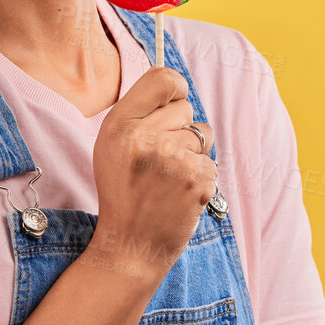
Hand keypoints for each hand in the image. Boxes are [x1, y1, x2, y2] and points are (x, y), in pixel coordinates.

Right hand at [91, 66, 215, 273]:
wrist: (131, 247)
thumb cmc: (124, 192)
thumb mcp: (113, 146)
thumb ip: (139, 113)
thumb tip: (175, 84)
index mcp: (119, 125)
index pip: (162, 78)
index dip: (174, 89)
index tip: (171, 104)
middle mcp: (143, 138)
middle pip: (185, 107)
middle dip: (180, 129)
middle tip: (160, 160)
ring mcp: (172, 159)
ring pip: (202, 134)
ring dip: (193, 153)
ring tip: (169, 179)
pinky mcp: (196, 180)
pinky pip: (211, 162)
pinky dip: (201, 178)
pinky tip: (179, 195)